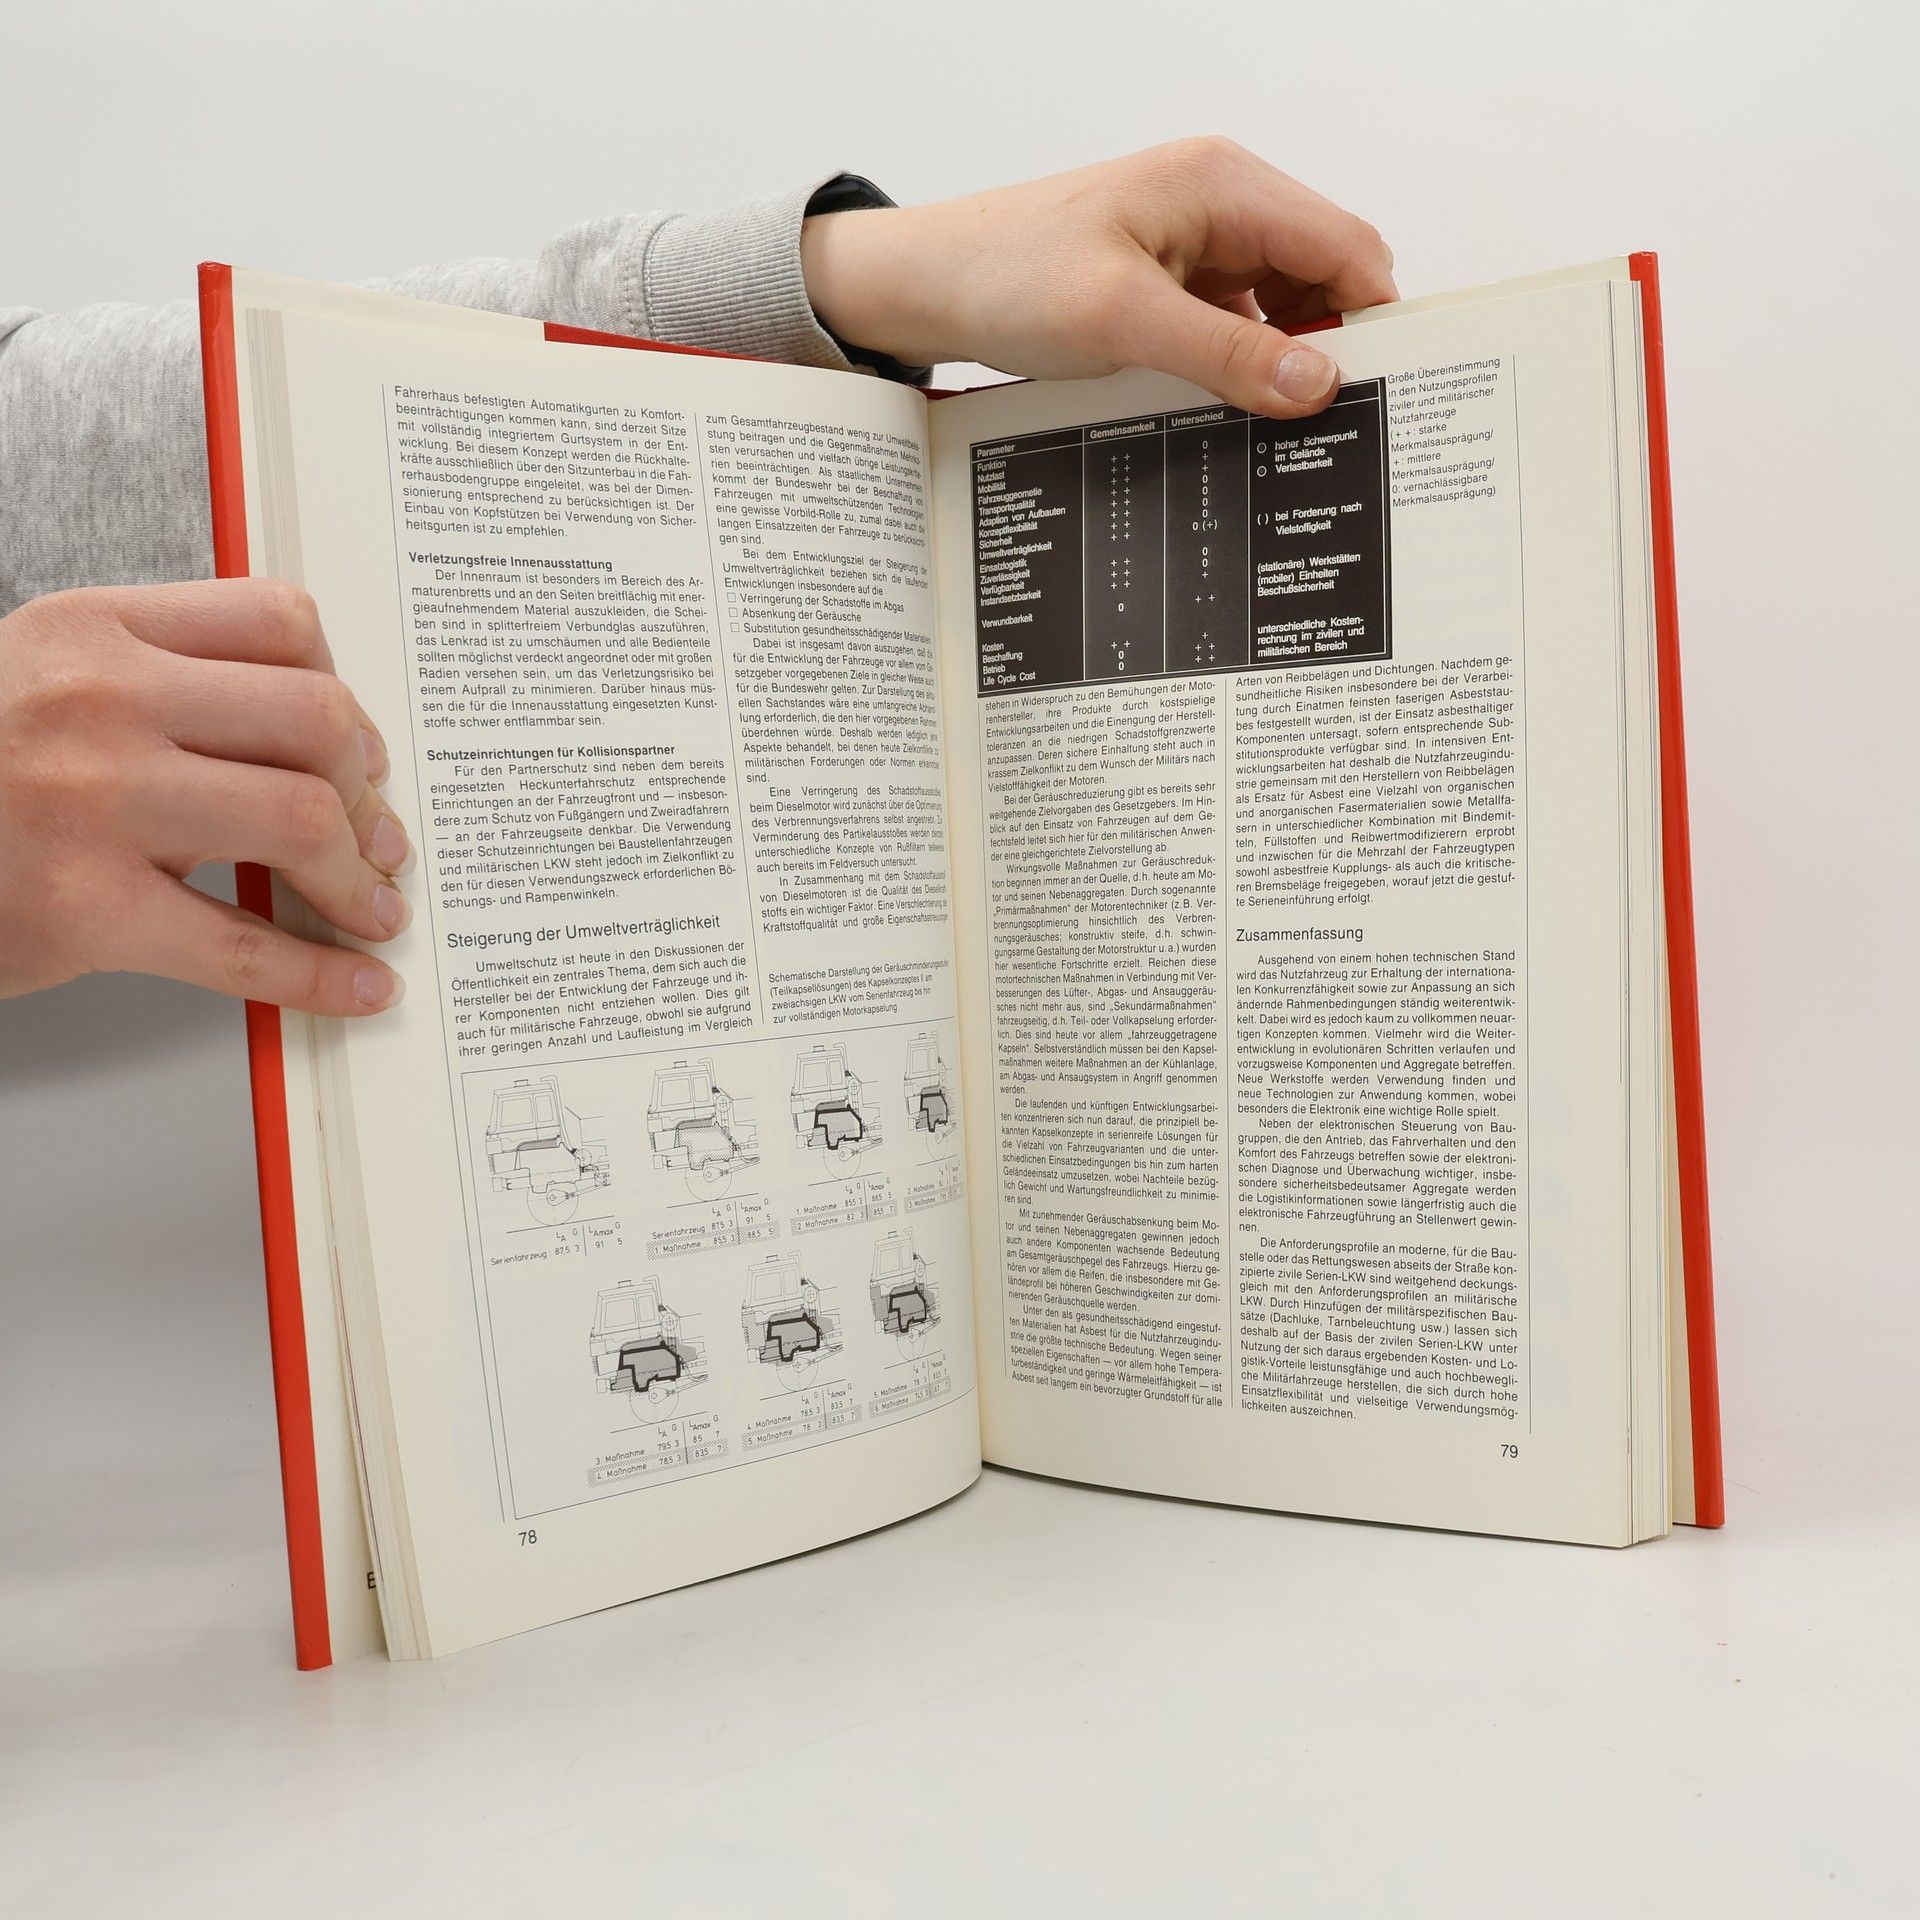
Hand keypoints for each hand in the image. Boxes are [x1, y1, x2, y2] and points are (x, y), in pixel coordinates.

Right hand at [0, 580, 411, 1013]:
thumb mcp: (46, 685)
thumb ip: (163, 683)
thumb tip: (317, 735)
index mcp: (93, 631)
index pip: (278, 621)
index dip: (346, 694)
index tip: (361, 751)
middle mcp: (97, 700)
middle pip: (315, 720)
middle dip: (368, 792)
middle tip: (379, 839)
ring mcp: (89, 801)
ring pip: (300, 818)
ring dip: (359, 878)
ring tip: (370, 905)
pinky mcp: (81, 907)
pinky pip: (245, 944)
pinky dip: (323, 973)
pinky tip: (358, 981)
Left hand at [802, 137, 1397, 417]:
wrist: (924, 286)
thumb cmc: (1008, 277)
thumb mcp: (1124, 322)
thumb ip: (1228, 353)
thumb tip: (1320, 385)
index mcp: (1223, 184)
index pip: (1345, 246)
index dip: (1374, 319)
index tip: (1385, 392)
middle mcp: (1219, 201)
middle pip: (1321, 275)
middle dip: (1334, 345)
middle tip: (1336, 426)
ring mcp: (1193, 242)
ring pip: (1280, 304)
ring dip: (1284, 361)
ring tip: (1284, 429)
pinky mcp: (1167, 281)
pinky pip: (1234, 322)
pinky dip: (1242, 364)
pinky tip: (1233, 411)